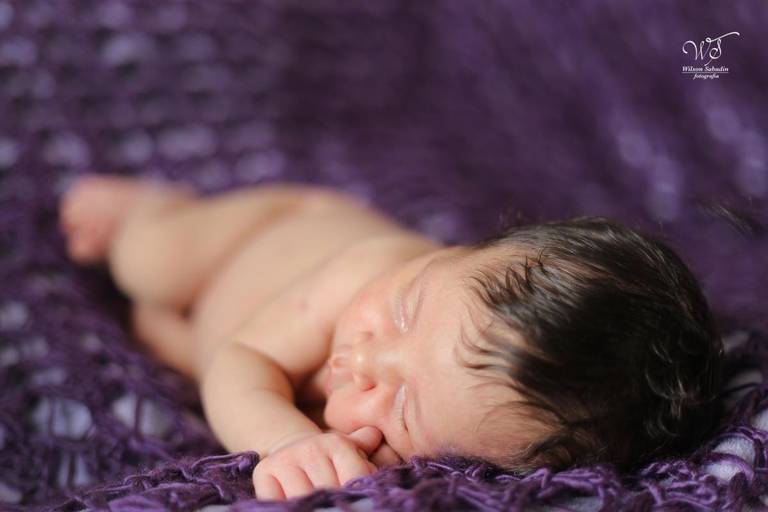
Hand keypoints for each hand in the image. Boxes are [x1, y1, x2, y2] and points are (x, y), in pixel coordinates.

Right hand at [253, 426, 382, 499]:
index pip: (354, 478)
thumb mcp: (350, 452)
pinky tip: (298, 505)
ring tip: (320, 505)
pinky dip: (286, 506)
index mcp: (336, 444)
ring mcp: (285, 460)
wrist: (292, 451)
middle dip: (335, 503)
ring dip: (312, 505)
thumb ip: (366, 451)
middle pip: (329, 490)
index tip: (358, 502)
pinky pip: (275, 499)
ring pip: (303, 498)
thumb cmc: (329, 459)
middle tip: (339, 506)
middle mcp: (310, 449)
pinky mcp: (263, 472)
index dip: (358, 495)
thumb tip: (375, 435)